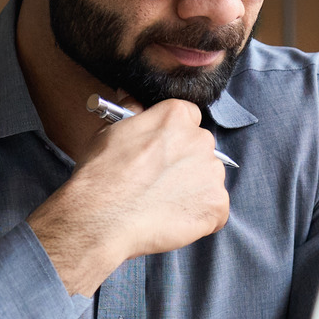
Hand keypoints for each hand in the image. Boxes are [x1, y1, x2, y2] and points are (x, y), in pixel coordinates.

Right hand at [28, 97, 230, 294]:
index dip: (174, 137)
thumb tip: (132, 97)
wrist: (103, 217)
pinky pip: (215, 210)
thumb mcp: (111, 130)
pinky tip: (174, 220)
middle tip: (159, 182)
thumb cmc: (102, 175)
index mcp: (176, 115)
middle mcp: (200, 139)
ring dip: (193, 190)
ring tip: (163, 204)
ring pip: (209, 179)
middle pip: (201, 149)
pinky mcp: (217, 204)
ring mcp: (212, 173)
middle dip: (185, 163)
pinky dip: (200, 217)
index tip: (161, 152)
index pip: (188, 118)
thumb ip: (132, 111)